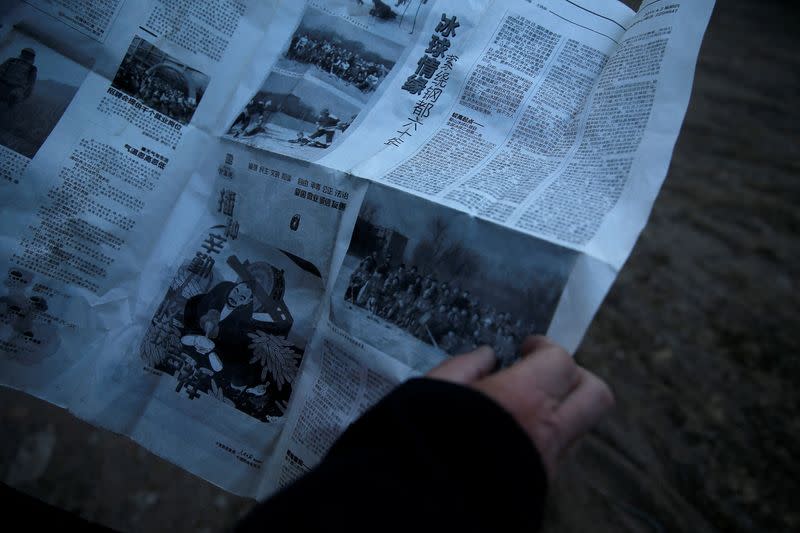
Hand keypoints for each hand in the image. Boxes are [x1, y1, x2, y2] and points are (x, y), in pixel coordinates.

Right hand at [426, 336, 613, 478]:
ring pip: (580, 427)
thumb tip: (488, 357)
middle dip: (575, 377)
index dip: (545, 348)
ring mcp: (548, 463)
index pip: (562, 361)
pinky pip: (560, 453)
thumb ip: (466, 366)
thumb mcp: (434, 388)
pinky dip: (547, 437)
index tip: (525, 348)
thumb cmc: (424, 439)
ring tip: (526, 408)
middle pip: (595, 395)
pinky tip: (516, 436)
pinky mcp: (541, 487)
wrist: (424, 504)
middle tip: (543, 374)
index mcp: (523, 397)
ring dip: (562, 410)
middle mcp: (547, 431)